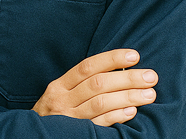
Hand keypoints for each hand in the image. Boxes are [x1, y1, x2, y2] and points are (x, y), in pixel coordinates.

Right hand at [32, 49, 157, 125]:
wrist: (34, 137)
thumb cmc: (55, 115)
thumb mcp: (60, 96)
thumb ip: (81, 85)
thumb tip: (118, 71)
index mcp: (59, 86)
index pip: (87, 67)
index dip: (111, 59)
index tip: (134, 56)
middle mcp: (63, 100)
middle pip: (98, 84)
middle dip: (127, 78)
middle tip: (151, 76)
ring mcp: (70, 118)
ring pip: (101, 102)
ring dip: (128, 96)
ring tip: (150, 93)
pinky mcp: (78, 134)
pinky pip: (100, 124)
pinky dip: (117, 116)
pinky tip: (133, 111)